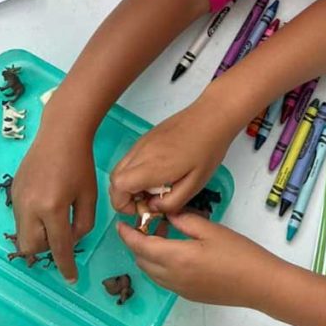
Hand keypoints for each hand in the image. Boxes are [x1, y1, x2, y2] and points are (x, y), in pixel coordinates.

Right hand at [10, 122, 96, 281]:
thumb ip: (83, 223)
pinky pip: (20, 218)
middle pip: (32, 247)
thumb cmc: (80, 163)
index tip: (71, 278)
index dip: (66, 265)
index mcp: (52, 208)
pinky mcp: (12, 192)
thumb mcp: (89, 195)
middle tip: (63, 231)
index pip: (59, 247)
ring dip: (39, 235)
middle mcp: (30, 207)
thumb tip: (71, 240)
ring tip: (56, 214)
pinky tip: (46, 202)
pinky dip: (33, 221)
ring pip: (23, 235)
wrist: (60, 135)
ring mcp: (18, 200)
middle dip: (48, 248)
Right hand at [108, 98, 233, 216]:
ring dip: (130, 183)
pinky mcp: (146, 137)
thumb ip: (171, 203)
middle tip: (148, 201)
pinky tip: (157, 173)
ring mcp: (141, 142)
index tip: (143, 208)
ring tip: (154, 188)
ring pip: (121, 168)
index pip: (117, 186)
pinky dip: (135, 171)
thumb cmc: (207, 150)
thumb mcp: (195, 185)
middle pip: (114, 179)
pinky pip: (130, 158)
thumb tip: (152, 207)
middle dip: (124, 196)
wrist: (211, 117)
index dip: (123, 204)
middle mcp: (141, 152)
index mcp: (152, 166)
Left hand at [117, 211, 281, 306]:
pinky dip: (159, 264)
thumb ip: (184, 219)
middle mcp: (171, 277)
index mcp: (175, 258)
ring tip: (161, 234)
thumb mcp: (210, 229)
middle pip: (142, 260)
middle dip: (136, 243)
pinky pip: (163, 279)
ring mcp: (179, 289)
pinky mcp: (188, 295)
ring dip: (148, 254)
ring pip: (151, 272)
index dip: (127, 235)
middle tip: (146, 223)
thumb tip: (165, 213)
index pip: (140, 246)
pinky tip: (175, 251)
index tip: (120, 223)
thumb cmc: (237, 253)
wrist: (258, 284)